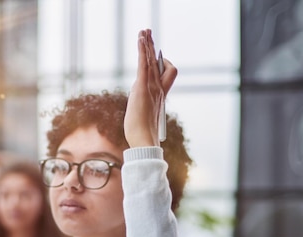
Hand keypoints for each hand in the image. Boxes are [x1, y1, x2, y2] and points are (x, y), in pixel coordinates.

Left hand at [124, 29, 176, 147]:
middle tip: (147, 32)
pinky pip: (144, 65)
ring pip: (151, 60)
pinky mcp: (143, 88)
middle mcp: (159, 89)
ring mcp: (152, 88)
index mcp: (160, 95)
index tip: (151, 59)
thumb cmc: (141, 132)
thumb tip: (137, 92)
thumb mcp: (143, 113)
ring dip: (147, 44)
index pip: (165, 73)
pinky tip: (141, 40)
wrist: (144, 140)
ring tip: (143, 31)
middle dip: (152, 46)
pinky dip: (142, 50)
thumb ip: (142, 100)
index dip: (159, 65)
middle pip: (158, 62)